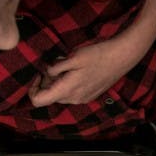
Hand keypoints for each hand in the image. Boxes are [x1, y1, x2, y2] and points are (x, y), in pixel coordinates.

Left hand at [28, 32, 146, 106]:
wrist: (122, 57)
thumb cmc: (98, 55)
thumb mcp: (74, 57)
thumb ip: (56, 67)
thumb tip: (47, 73)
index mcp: (67, 89)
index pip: (38, 100)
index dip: (33, 89)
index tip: (38, 74)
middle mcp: (74, 99)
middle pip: (50, 97)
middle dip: (47, 82)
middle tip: (55, 64)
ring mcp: (82, 98)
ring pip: (60, 94)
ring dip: (58, 82)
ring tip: (68, 65)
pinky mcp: (89, 96)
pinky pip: (71, 93)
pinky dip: (68, 83)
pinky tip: (77, 70)